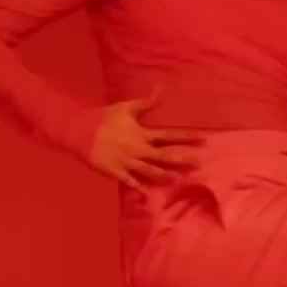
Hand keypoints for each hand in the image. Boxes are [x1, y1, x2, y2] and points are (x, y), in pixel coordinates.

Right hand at [88, 93, 202, 190]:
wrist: (81, 131)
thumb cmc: (104, 118)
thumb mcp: (126, 108)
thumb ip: (145, 103)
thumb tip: (160, 90)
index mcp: (142, 134)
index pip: (169, 136)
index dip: (187, 137)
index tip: (204, 139)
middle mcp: (139, 150)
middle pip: (164, 157)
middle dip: (182, 160)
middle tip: (198, 164)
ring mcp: (128, 163)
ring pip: (150, 171)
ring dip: (164, 175)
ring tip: (177, 179)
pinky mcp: (116, 172)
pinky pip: (130, 182)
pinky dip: (138, 188)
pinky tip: (147, 195)